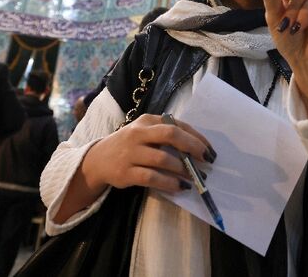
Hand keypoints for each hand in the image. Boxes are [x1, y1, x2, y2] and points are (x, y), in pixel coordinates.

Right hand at [82, 114, 215, 193]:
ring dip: (183, 169)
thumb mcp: (145, 134)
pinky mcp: (126, 172)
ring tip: (194, 177)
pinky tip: (180, 187)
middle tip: (207, 160)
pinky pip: (152, 177)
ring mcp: (131, 153)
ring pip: (163, 158)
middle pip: (170, 135)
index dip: (196, 137)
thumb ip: (166, 136)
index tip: (209, 149)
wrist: (98, 160)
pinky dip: (169, 183)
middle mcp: (138, 133)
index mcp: (147, 121)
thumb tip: (198, 149)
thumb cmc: (130, 146)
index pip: (177, 125)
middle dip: (192, 147)